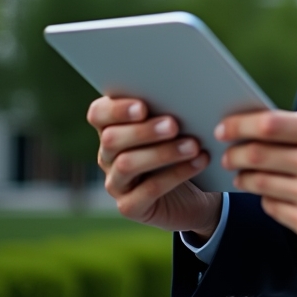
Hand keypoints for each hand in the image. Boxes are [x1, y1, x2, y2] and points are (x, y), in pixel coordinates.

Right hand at [87, 96, 221, 239]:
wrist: (192, 193)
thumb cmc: (180, 145)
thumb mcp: (174, 125)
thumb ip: (168, 108)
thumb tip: (183, 89)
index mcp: (111, 127)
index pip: (98, 113)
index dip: (116, 109)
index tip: (143, 106)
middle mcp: (107, 155)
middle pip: (111, 139)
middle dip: (144, 131)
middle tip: (174, 125)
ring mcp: (116, 183)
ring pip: (127, 164)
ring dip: (163, 152)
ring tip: (193, 145)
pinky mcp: (130, 206)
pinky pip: (149, 190)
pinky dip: (176, 174)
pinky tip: (199, 162)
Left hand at [214, 108, 296, 251]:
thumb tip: (273, 120)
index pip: (271, 124)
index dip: (241, 124)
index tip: (224, 127)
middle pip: (257, 155)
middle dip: (234, 152)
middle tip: (227, 152)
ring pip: (259, 184)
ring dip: (244, 176)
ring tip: (243, 172)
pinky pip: (271, 207)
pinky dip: (265, 197)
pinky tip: (270, 192)